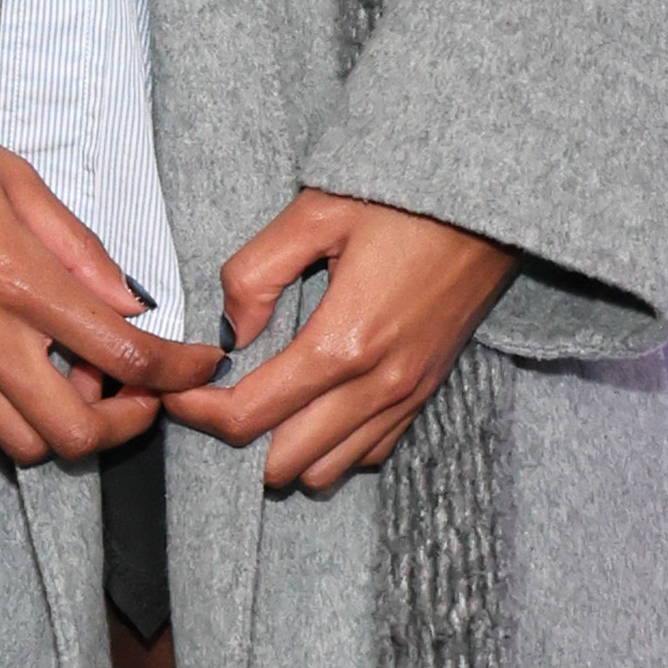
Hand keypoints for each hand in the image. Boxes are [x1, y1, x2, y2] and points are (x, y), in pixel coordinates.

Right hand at [0, 99, 221, 467]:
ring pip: (20, 445)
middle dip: (125, 423)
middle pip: (73, 432)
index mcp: (18, 277)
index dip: (178, 372)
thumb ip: (81, 251)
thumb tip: (130, 304)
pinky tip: (19, 385)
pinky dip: (5, 425)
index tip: (201, 366)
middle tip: (139, 392)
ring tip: (75, 382)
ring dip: (63, 427)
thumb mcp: (19, 180)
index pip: (123, 354)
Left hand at [180, 190, 511, 496]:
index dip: (198, 412)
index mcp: (341, 343)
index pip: (248, 416)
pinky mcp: (426, 392)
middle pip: (283, 461)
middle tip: (214, 396)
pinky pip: (371, 452)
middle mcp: (377, 385)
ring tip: (263, 405)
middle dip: (236, 438)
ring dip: (285, 450)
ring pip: (328, 469)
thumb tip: (232, 329)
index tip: (175, 389)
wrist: (492, 203)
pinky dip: (334, 446)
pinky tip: (315, 407)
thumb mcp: (317, 212)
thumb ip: (256, 272)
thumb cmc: (405, 199)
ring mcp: (407, 395)